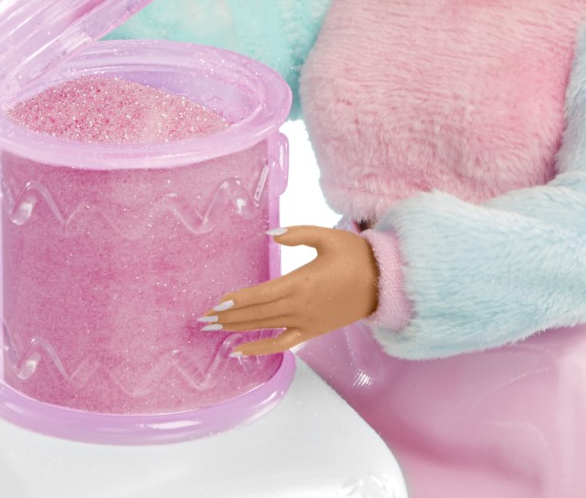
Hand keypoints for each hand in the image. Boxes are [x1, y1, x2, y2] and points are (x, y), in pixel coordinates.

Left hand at [206, 226, 379, 356]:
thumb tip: (272, 235)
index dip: (238, 300)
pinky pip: (282, 344)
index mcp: (301, 282)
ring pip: (265, 328)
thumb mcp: (327, 237)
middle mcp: (300, 306)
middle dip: (229, 317)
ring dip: (238, 330)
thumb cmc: (355, 256)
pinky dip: (260, 349)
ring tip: (214, 330)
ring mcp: (305, 322)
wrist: (383, 282)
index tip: (217, 303)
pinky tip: (240, 350)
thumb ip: (297, 234)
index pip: (261, 294)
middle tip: (203, 320)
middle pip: (257, 314)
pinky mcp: (312, 331)